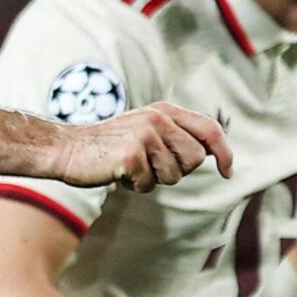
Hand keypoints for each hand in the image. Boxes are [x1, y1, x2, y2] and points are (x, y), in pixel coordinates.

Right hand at [54, 103, 232, 191]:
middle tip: (151, 166)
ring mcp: (144, 135)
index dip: (224, 152)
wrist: (68, 148)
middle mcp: (158, 118)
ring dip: (154, 179)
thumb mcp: (146, 130)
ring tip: (132, 166)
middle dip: (177, 171)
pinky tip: (119, 173)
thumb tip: (211, 153)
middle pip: (195, 159)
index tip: (228, 172)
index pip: (209, 129)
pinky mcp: (131, 155)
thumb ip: (176, 136)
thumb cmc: (110, 145)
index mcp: (165, 111)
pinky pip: (148, 184)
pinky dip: (135, 186)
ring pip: (173, 175)